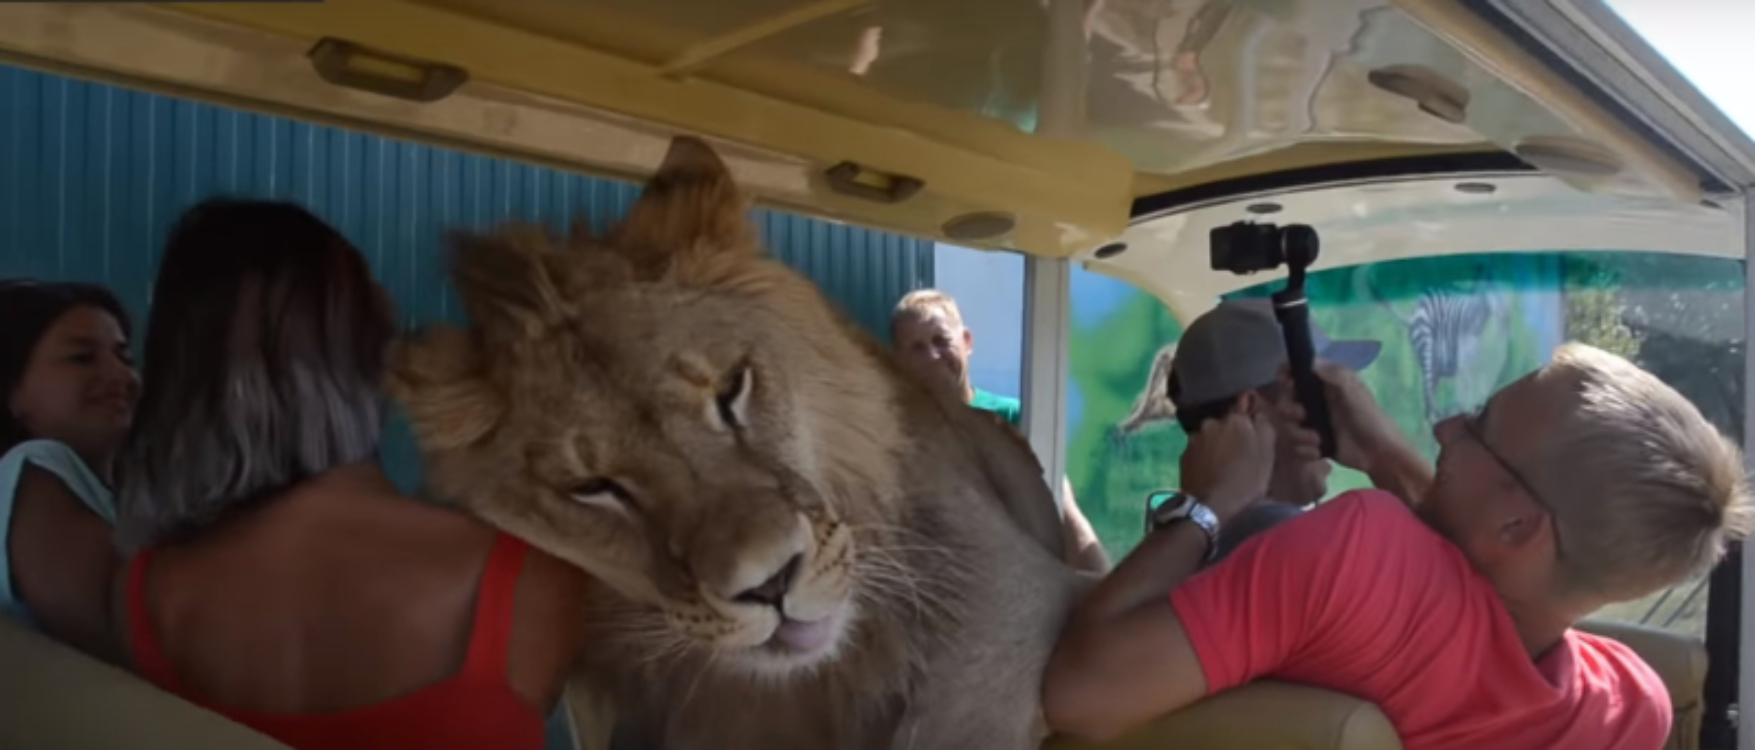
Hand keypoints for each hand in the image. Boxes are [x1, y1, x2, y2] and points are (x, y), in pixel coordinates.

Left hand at [1179, 406, 1274, 522]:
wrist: (1211, 505)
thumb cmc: (1245, 481)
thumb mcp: (1266, 456)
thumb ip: (1264, 429)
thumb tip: (1257, 415)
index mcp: (1235, 420)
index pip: (1243, 412)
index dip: (1248, 426)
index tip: (1250, 439)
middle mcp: (1211, 423)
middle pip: (1224, 425)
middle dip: (1230, 435)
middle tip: (1237, 455)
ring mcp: (1194, 438)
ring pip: (1210, 437)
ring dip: (1215, 446)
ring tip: (1222, 466)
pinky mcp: (1184, 454)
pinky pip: (1198, 451)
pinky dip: (1203, 457)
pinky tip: (1209, 471)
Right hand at [1277, 361, 1407, 474]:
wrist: (1378, 453)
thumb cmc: (1369, 418)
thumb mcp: (1354, 392)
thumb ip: (1334, 374)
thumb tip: (1310, 361)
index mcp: (1324, 384)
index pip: (1295, 372)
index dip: (1285, 376)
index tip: (1286, 384)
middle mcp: (1314, 402)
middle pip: (1285, 400)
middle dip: (1289, 410)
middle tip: (1301, 416)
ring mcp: (1312, 423)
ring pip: (1287, 425)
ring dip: (1298, 435)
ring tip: (1316, 440)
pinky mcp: (1312, 443)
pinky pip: (1295, 446)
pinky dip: (1306, 450)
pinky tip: (1319, 451)